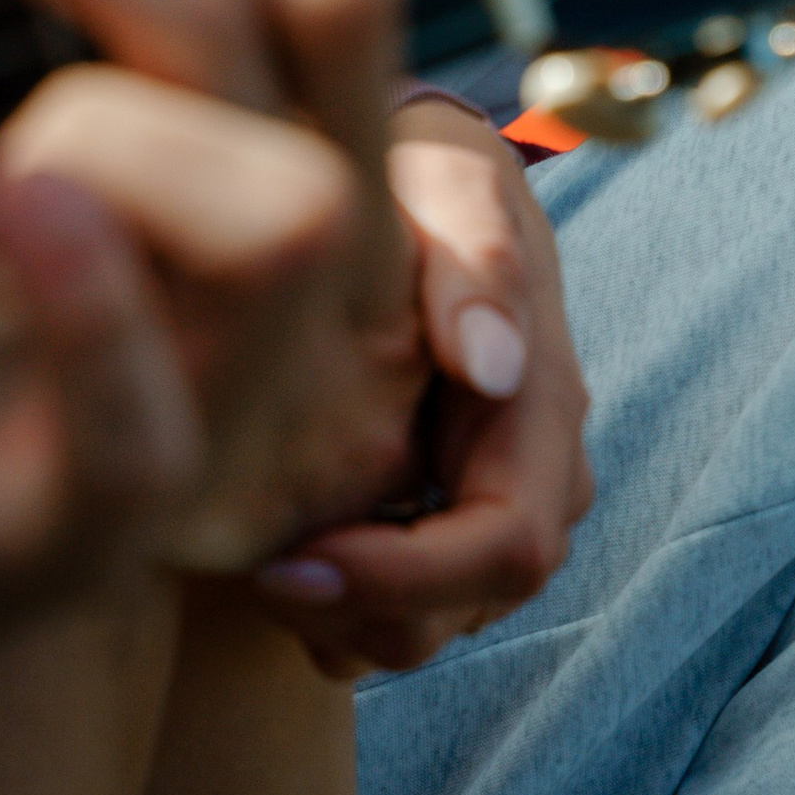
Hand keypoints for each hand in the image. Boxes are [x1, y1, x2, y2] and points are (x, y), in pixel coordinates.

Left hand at [256, 99, 591, 675]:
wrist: (405, 173)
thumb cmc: (421, 171)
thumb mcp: (451, 182)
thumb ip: (479, 261)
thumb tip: (494, 366)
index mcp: (543, 403)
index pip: (507, 546)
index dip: (405, 579)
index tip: (290, 562)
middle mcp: (535, 470)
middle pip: (467, 608)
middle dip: (363, 614)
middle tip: (253, 577)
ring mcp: (488, 498)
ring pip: (431, 623)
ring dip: (344, 621)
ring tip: (251, 570)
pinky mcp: (435, 513)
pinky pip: (398, 606)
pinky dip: (338, 607)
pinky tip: (269, 556)